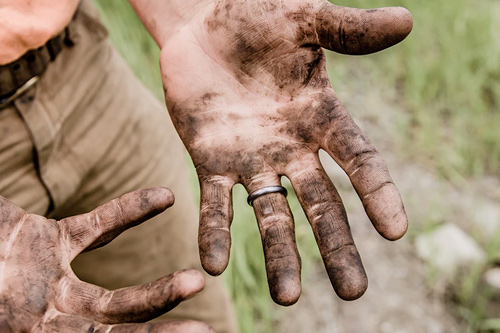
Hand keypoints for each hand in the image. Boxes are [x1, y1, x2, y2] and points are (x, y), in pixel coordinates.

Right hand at [0, 188, 212, 331]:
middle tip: (202, 328)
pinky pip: (98, 229)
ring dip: (157, 292)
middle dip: (154, 327)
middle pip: (113, 329)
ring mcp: (51, 282)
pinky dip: (129, 213)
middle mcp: (48, 316)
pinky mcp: (50, 243)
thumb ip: (10, 300)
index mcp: (30, 331)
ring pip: (115, 297)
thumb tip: (33, 317)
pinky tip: (164, 198)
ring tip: (195, 282)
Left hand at [159, 0, 411, 304]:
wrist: (201, 23)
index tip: (397, 231)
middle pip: (320, 204)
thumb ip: (349, 29)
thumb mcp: (305, 20)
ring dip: (278, 255)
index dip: (378, 193)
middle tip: (353, 293)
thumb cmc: (256, 16)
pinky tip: (213, 266)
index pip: (358, 159)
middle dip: (335, 246)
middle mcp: (290, 147)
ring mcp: (250, 158)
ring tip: (286, 298)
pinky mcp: (209, 160)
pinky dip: (214, 233)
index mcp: (320, 116)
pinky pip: (214, 203)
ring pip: (270, 214)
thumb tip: (405, 21)